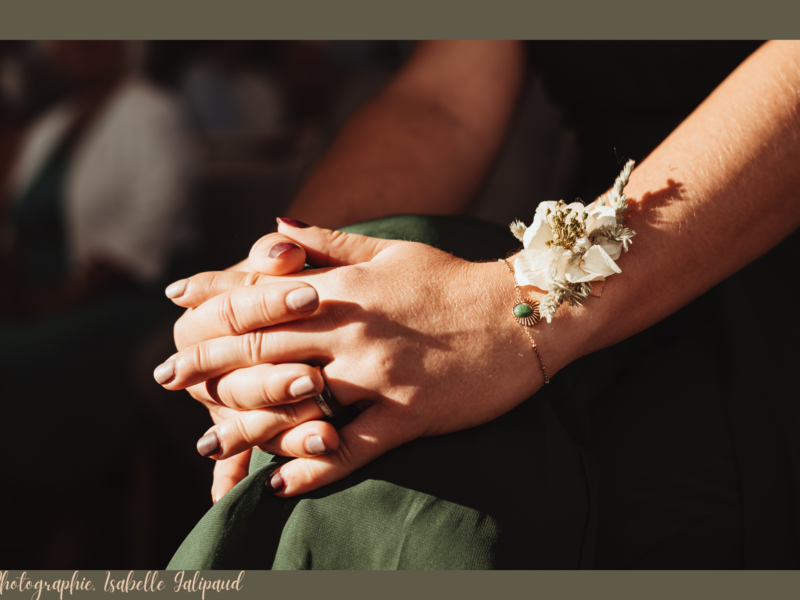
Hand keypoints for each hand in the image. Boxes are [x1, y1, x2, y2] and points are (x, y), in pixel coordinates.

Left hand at [157, 220, 580, 496]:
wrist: (523, 313)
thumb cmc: (452, 279)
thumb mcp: (389, 248)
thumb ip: (328, 242)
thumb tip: (275, 227)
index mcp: (346, 288)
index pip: (263, 294)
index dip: (213, 303)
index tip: (176, 312)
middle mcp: (354, 330)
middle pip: (265, 347)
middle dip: (208, 363)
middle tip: (166, 377)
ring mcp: (381, 375)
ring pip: (300, 401)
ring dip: (247, 424)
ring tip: (209, 445)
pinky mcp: (411, 415)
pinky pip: (354, 447)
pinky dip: (315, 464)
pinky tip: (282, 482)